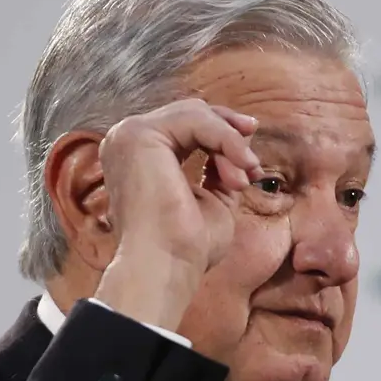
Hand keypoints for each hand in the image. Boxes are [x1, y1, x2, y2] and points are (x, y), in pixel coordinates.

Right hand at [94, 99, 259, 330]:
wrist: (166, 267)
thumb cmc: (187, 246)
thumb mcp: (213, 197)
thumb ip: (220, 166)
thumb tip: (241, 137)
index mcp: (139, 157)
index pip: (186, 127)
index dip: (223, 135)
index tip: (250, 160)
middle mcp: (127, 141)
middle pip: (190, 113)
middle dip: (230, 134)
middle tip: (253, 162)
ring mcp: (129, 135)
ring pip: (196, 114)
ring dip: (230, 144)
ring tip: (244, 178)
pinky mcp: (139, 135)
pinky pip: (196, 121)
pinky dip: (226, 141)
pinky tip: (239, 170)